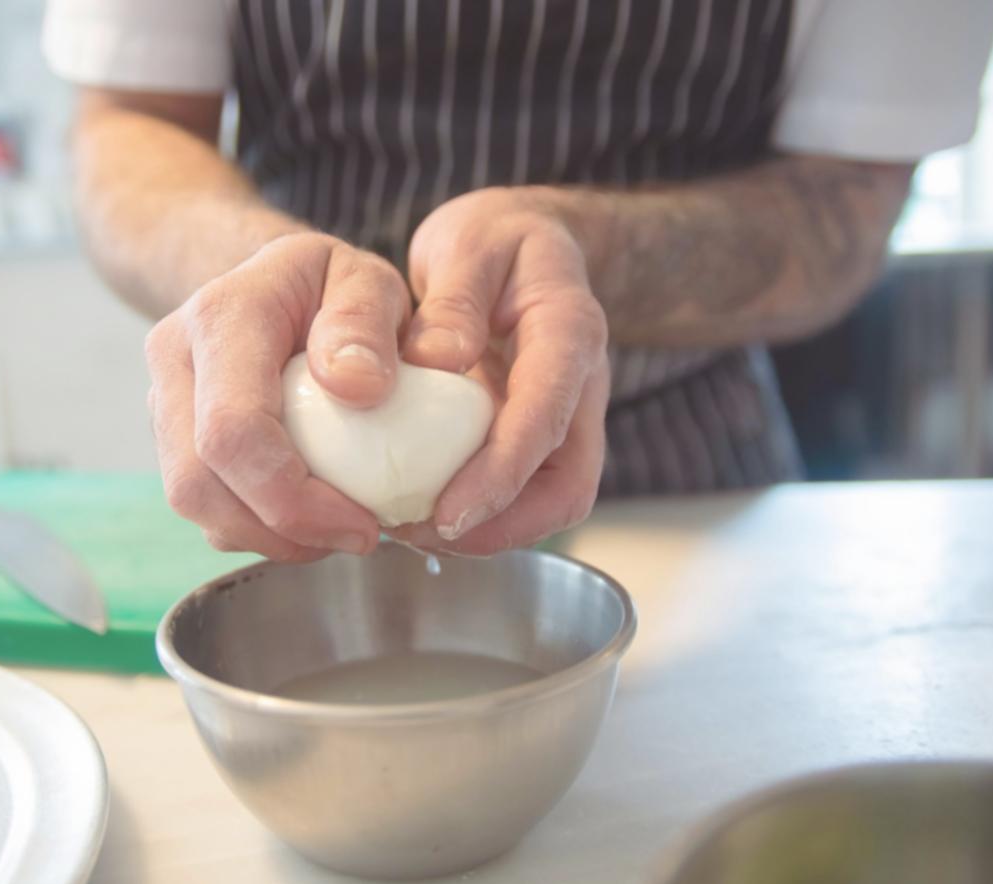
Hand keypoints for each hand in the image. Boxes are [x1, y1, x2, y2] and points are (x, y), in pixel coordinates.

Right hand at [145, 232, 411, 560]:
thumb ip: (366, 321)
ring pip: (195, 504)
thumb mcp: (367, 280)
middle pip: (198, 482)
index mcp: (222, 316)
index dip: (292, 498)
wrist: (277, 281)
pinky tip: (309, 515)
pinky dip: (257, 529)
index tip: (362, 523)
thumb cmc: (329, 285)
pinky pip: (204, 506)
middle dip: (280, 531)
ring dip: (269, 538)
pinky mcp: (173, 438)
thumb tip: (356, 387)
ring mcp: (165, 402)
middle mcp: (175, 359)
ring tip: (337, 528)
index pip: (232, 429)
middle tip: (358, 537)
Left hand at [393, 187, 610, 555]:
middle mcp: (579, 386)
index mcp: (570, 332)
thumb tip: (437, 362)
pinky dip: (478, 514)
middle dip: (503, 526)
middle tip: (425, 535)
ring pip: (549, 502)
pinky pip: (520, 492)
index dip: (503, 472)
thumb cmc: (498, 239)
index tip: (450, 513)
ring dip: (489, 531)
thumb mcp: (470, 244)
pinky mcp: (537, 437)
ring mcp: (563, 417)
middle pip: (567, 486)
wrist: (527, 242)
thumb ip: (456, 300)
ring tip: (414, 532)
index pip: (548, 416)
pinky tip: (420, 512)